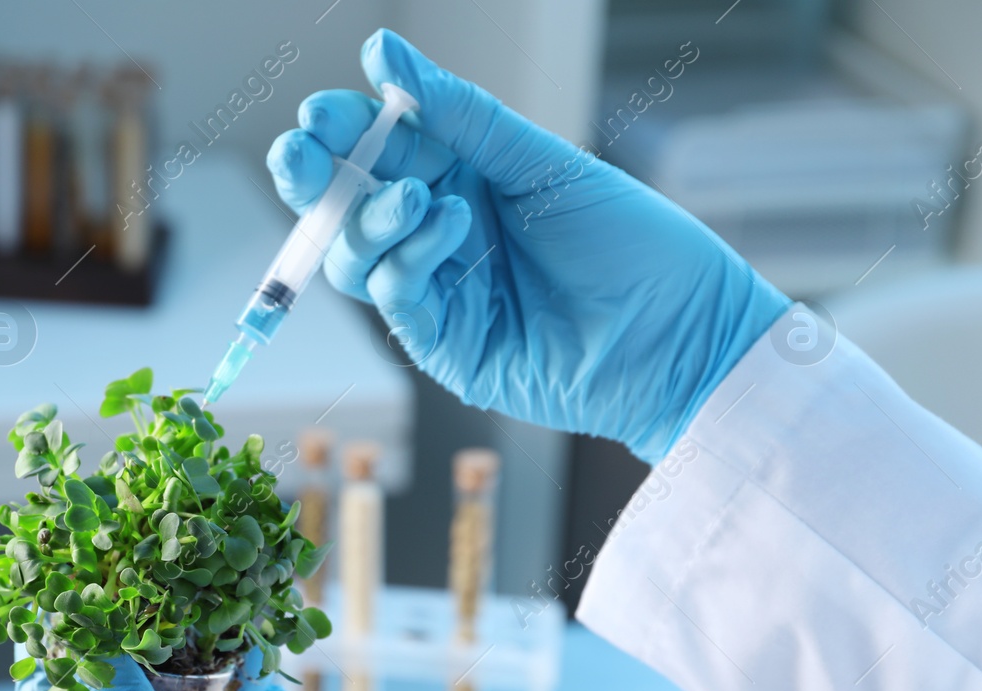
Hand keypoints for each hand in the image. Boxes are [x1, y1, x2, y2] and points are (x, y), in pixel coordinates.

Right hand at [267, 29, 790, 462]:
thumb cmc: (630, 243)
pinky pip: (395, 297)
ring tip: (421, 197)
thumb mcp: (540, 162)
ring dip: (372, 220)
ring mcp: (437, 292)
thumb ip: (456, 115)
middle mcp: (438, 234)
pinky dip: (409, 258)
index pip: (377, 150)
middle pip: (344, 207)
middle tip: (301, 155)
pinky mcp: (443, 345)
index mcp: (461, 178)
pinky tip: (452, 226)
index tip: (319, 112)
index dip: (340, 130)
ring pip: (355, 257)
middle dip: (313, 179)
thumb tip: (381, 54)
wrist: (680, 334)